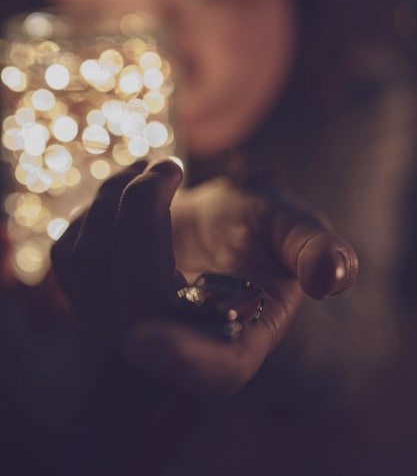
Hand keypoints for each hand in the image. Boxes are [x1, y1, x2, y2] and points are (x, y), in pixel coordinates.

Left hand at [52, 158, 357, 393]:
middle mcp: (175, 345)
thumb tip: (334, 276)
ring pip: (90, 268)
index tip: (147, 336)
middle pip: (133, 290)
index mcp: (234, 343)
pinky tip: (129, 189)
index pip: (209, 372)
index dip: (180, 360)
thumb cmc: (263, 233)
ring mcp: (124, 326)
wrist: (221, 227)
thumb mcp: (297, 232)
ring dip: (115, 200)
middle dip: (143, 209)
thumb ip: (318, 251)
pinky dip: (95, 207)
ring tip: (155, 173)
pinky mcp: (91, 297)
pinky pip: (70, 254)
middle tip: (171, 166)